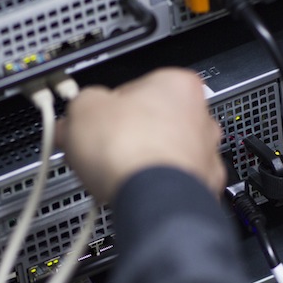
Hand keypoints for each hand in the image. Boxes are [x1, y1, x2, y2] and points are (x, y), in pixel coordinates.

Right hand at [56, 68, 224, 203]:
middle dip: (127, 135)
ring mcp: (205, 155)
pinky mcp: (202, 187)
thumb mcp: (83, 108)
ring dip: (142, 162)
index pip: (134, 88)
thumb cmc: (129, 149)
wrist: (151, 198)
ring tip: (113, 174)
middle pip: (153, 122)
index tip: (93, 121)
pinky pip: (173, 183)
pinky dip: (155, 187)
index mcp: (177, 84)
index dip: (107, 108)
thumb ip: (81, 104)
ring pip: (165, 154)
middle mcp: (200, 117)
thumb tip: (78, 111)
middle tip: (100, 148)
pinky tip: (133, 191)